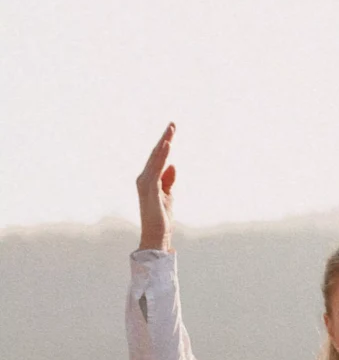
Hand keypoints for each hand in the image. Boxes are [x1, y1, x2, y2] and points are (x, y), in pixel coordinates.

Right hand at [136, 123, 176, 252]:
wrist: (156, 235)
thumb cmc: (161, 217)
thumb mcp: (167, 195)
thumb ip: (168, 180)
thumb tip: (171, 164)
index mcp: (148, 179)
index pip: (157, 158)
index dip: (164, 143)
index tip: (172, 130)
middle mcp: (143, 179)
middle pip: (155, 154)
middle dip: (164, 139)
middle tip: (173, 124)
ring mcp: (145, 184)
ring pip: (155, 159)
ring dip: (164, 144)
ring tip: (171, 131)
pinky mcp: (150, 189)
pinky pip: (156, 169)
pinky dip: (161, 156)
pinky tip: (167, 146)